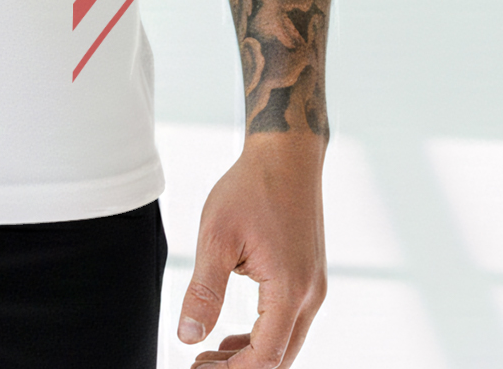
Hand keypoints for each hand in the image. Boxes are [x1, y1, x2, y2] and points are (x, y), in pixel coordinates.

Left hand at [177, 132, 327, 367]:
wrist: (286, 155)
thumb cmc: (250, 189)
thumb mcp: (216, 237)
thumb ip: (204, 291)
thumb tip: (188, 337)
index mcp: (290, 290)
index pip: (266, 357)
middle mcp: (310, 295)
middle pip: (281, 357)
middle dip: (241, 367)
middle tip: (200, 366)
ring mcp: (315, 286)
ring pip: (287, 341)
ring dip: (251, 353)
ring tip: (210, 354)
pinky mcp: (310, 275)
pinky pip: (290, 320)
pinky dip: (264, 334)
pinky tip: (236, 334)